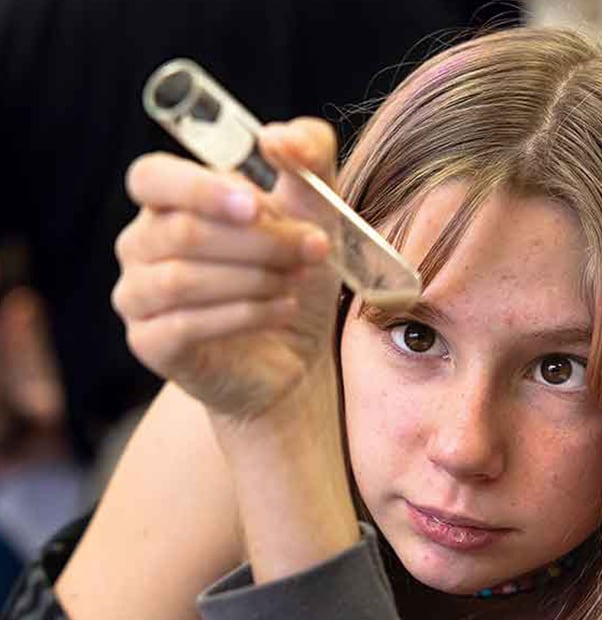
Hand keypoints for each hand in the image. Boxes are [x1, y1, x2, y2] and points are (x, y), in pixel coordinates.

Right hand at [113, 118, 343, 419]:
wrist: (293, 356)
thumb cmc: (293, 275)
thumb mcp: (316, 209)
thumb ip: (308, 156)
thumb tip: (277, 136)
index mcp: (169, 203)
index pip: (152, 178)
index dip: (199, 188)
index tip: (257, 202)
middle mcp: (141, 246)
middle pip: (182, 231)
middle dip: (259, 241)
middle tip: (313, 249)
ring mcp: (139, 297)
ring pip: (181, 279)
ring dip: (255, 278)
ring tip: (297, 282)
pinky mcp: (152, 344)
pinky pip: (184, 325)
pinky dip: (244, 315)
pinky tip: (283, 310)